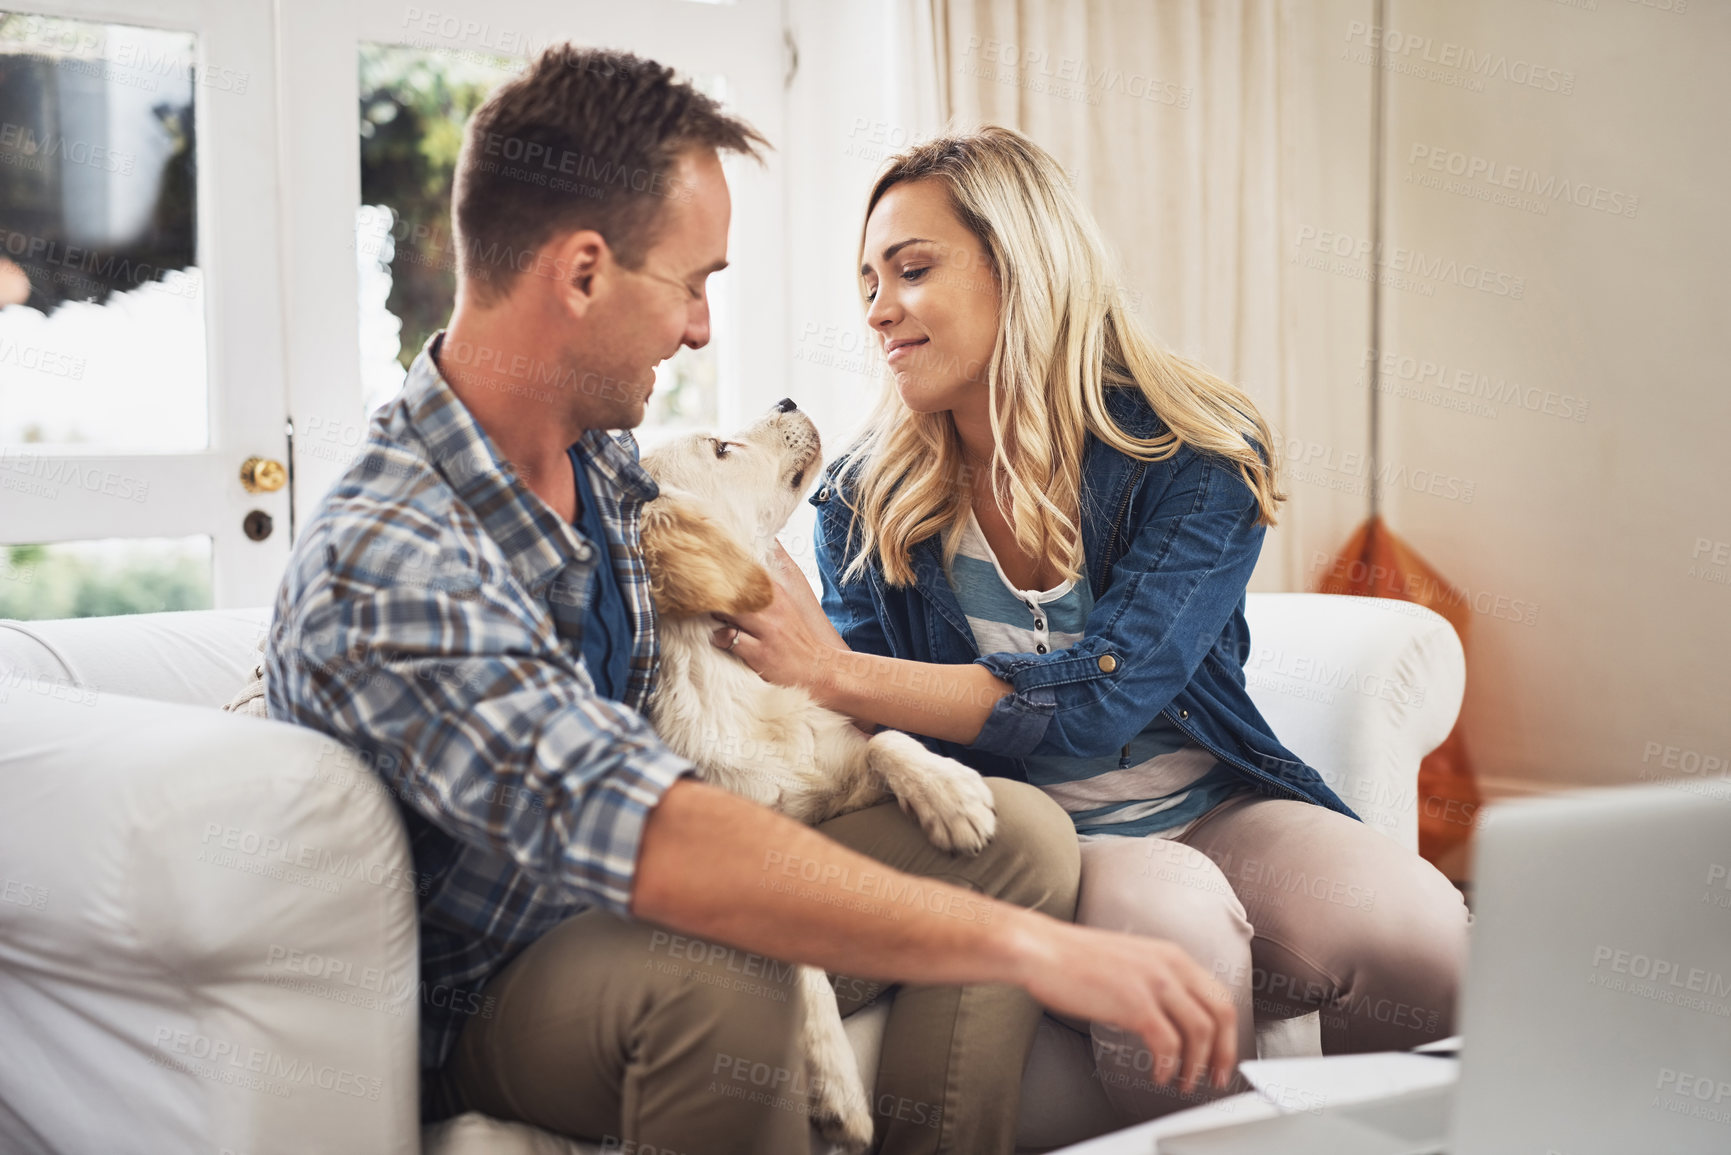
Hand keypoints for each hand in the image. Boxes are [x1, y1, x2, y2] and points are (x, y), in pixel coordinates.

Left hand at [711, 542, 848, 694]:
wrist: (819, 667)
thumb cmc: (795, 637)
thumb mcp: (783, 606)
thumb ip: (762, 591)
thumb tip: (735, 573)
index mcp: (776, 594)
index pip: (745, 572)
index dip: (723, 568)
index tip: (705, 566)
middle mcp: (773, 608)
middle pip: (733, 589)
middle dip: (713, 590)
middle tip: (695, 591)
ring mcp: (768, 630)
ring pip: (729, 611)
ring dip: (714, 613)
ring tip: (705, 614)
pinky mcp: (762, 652)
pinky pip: (730, 639)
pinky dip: (718, 638)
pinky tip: (718, 639)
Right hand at [1016, 917, 1237, 1095]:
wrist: (1041, 950)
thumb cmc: (1074, 959)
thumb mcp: (1130, 961)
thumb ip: (1157, 981)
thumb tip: (1172, 1017)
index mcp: (1171, 955)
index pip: (1219, 995)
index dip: (1228, 1032)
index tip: (1222, 1055)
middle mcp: (1169, 965)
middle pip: (1221, 1014)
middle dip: (1224, 1053)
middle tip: (1216, 1078)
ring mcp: (1154, 983)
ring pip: (1200, 1032)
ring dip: (1196, 1065)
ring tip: (1183, 1082)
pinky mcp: (1134, 1003)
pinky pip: (1168, 1043)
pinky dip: (1168, 1066)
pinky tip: (1158, 1074)